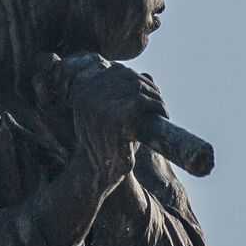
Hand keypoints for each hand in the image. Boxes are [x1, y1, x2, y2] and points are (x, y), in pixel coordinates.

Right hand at [42, 50, 169, 156]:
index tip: (148, 91)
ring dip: (156, 98)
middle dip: (149, 88)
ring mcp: (101, 103)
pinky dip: (157, 106)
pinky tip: (163, 115)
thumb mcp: (105, 114)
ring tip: (162, 110)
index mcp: (82, 88)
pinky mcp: (117, 116)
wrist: (95, 173)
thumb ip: (120, 94)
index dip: (137, 79)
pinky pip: (143, 101)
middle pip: (129, 77)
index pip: (116, 71)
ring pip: (139, 87)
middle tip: (159, 103)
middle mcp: (88, 92)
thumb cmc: (103, 144)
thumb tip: (148, 76)